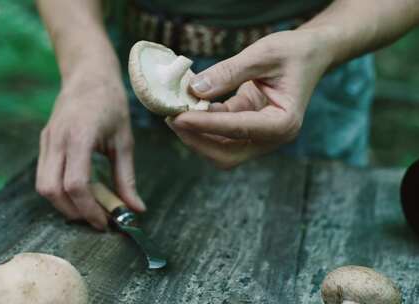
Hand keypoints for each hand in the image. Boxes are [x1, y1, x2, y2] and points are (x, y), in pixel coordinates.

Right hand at [36, 74, 145, 229]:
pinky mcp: (44, 142)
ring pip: (43, 185)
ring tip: (89, 207)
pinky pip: (44, 175)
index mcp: (79, 136)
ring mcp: (46, 140)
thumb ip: (127, 177)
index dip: (89, 209)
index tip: (105, 223)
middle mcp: (57, 139)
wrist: (88, 74)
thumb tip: (135, 210)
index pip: (76, 184)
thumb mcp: (124, 141)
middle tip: (97, 219)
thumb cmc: (111, 103)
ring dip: (64, 204)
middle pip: (52, 190)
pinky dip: (59, 191)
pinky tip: (80, 191)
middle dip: (73, 212)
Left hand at [166, 29, 333, 168]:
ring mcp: (259, 136)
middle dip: (196, 140)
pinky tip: (188, 104)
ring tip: (174, 110)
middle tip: (171, 118)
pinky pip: (219, 132)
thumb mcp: (263, 54)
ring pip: (219, 148)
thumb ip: (229, 72)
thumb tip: (195, 89)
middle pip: (226, 155)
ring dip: (195, 133)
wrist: (310, 54)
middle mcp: (273, 137)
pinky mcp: (247, 128)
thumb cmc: (294, 52)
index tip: (179, 117)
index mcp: (284, 122)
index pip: (239, 130)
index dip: (206, 125)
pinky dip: (202, 121)